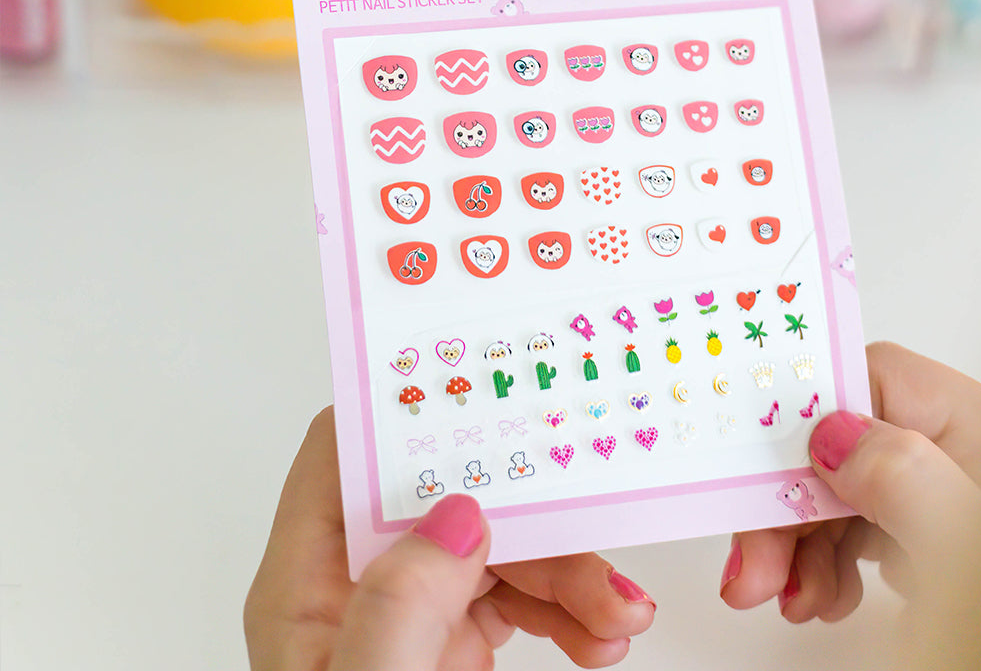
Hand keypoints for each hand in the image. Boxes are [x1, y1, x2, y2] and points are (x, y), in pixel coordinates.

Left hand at [244, 408, 654, 670]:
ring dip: (566, 568)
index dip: (406, 411)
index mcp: (308, 582)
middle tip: (594, 529)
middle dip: (530, 512)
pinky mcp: (453, 645)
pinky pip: (517, 595)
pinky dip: (566, 607)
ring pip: (496, 546)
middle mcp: (357, 584)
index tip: (486, 388)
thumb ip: (402, 609)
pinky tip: (600, 633)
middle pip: (448, 497)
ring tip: (618, 613)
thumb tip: (454, 512)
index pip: (344, 454)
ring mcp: (410, 613)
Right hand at [719, 342, 980, 622]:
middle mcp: (965, 454)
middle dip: (789, 499)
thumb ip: (907, 478)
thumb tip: (834, 436)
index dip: (804, 415)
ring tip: (789, 594)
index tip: (754, 470)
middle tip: (754, 562)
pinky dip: (827, 560)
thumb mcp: (970, 550)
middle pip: (846, 441)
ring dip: (800, 538)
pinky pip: (863, 528)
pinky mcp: (938, 539)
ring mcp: (950, 498)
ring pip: (846, 488)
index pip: (871, 380)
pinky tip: (824, 596)